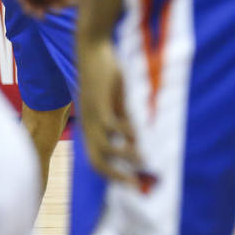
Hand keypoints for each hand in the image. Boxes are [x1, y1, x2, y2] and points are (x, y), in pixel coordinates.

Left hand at [77, 37, 142, 184]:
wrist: (92, 49)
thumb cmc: (107, 73)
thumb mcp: (116, 99)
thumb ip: (124, 115)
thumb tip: (141, 132)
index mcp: (91, 128)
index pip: (98, 160)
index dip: (114, 175)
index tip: (133, 185)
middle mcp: (89, 127)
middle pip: (98, 161)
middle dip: (116, 176)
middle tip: (137, 185)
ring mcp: (93, 117)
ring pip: (107, 147)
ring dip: (126, 156)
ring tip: (145, 160)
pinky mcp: (100, 104)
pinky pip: (113, 126)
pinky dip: (128, 134)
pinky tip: (142, 135)